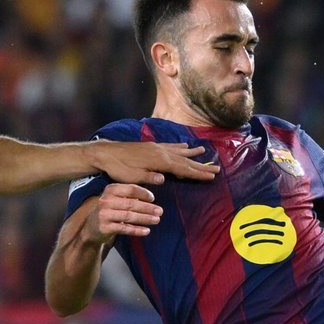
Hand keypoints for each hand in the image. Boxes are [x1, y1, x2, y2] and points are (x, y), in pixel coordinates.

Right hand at [85, 184, 162, 243]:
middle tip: (160, 211)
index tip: (153, 198)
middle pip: (131, 203)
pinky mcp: (105, 227)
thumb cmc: (109, 210)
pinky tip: (146, 231)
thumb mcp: (116, 199)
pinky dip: (136, 230)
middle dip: (148, 208)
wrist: (91, 227)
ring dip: (145, 218)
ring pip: (128, 216)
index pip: (130, 189)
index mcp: (110, 190)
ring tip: (156, 220)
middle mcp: (106, 201)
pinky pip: (124, 229)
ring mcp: (104, 214)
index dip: (143, 193)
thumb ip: (130, 196)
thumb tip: (151, 198)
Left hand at [92, 142, 219, 185]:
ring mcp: (157, 148)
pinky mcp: (151, 146)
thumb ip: (148, 178)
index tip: (212, 176)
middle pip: (185, 160)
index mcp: (159, 161)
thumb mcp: (132, 177)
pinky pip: (170, 146)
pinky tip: (184, 145)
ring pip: (179, 151)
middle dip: (201, 165)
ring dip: (193, 153)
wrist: (106, 154)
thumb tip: (163, 179)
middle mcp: (161, 152)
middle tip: (217, 169)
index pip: (183, 169)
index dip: (198, 173)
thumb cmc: (118, 168)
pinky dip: (179, 146)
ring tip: (205, 151)